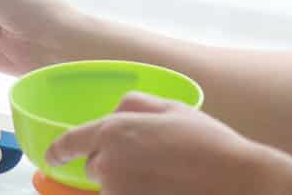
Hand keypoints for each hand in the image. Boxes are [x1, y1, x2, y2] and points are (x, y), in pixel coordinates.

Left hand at [45, 93, 276, 194]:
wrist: (237, 182)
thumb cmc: (207, 143)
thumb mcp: (171, 107)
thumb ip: (133, 105)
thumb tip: (113, 112)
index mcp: (114, 131)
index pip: (71, 142)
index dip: (59, 150)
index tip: (53, 156)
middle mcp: (109, 164)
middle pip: (95, 165)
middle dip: (113, 161)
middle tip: (152, 158)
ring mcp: (120, 193)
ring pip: (111, 187)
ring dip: (127, 182)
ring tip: (165, 174)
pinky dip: (139, 193)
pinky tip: (166, 186)